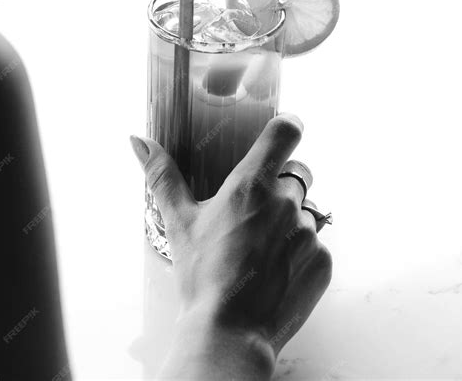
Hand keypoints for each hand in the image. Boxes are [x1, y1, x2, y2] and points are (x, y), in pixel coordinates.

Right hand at [131, 114, 331, 380]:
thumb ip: (162, 176)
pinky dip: (300, 254)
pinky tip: (275, 273)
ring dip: (289, 222)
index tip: (283, 130)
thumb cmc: (202, 277)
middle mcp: (285, 202)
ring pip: (306, 211)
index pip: (285, 132)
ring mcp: (307, 232)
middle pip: (296, 175)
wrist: (231, 334)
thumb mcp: (179, 223)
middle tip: (256, 214)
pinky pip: (316, 245)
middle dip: (280, 187)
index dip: (287, 126)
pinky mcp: (322, 261)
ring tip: (261, 251)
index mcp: (251, 185)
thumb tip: (139, 141)